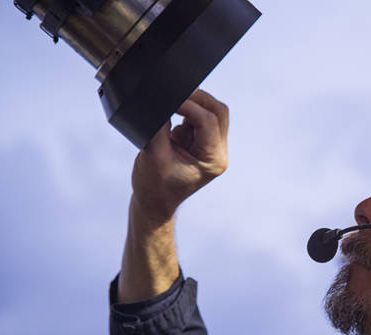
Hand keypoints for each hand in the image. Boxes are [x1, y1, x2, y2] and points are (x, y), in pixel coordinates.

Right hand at [131, 89, 228, 221]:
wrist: (153, 202)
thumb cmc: (153, 186)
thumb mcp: (153, 153)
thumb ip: (160, 125)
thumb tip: (164, 100)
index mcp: (213, 159)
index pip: (208, 120)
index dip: (189, 104)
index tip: (170, 99)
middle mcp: (217, 153)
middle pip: (218, 112)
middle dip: (196, 99)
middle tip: (174, 96)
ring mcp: (211, 148)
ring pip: (210, 113)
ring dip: (189, 109)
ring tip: (170, 127)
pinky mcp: (201, 143)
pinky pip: (198, 119)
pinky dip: (184, 117)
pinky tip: (172, 134)